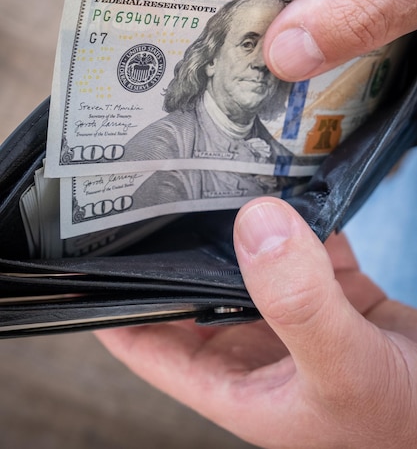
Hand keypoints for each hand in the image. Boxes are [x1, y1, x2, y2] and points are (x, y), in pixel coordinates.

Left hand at [96, 197, 416, 447]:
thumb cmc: (403, 419)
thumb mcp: (344, 368)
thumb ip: (298, 302)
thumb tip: (255, 224)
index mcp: (237, 383)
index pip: (148, 343)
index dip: (112, 304)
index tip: (87, 252)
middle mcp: (254, 347)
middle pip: (193, 289)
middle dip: (174, 245)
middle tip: (150, 187)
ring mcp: (289, 316)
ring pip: (243, 261)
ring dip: (232, 225)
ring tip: (210, 172)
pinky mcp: (327, 293)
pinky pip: (297, 247)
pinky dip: (291, 218)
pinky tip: (283, 186)